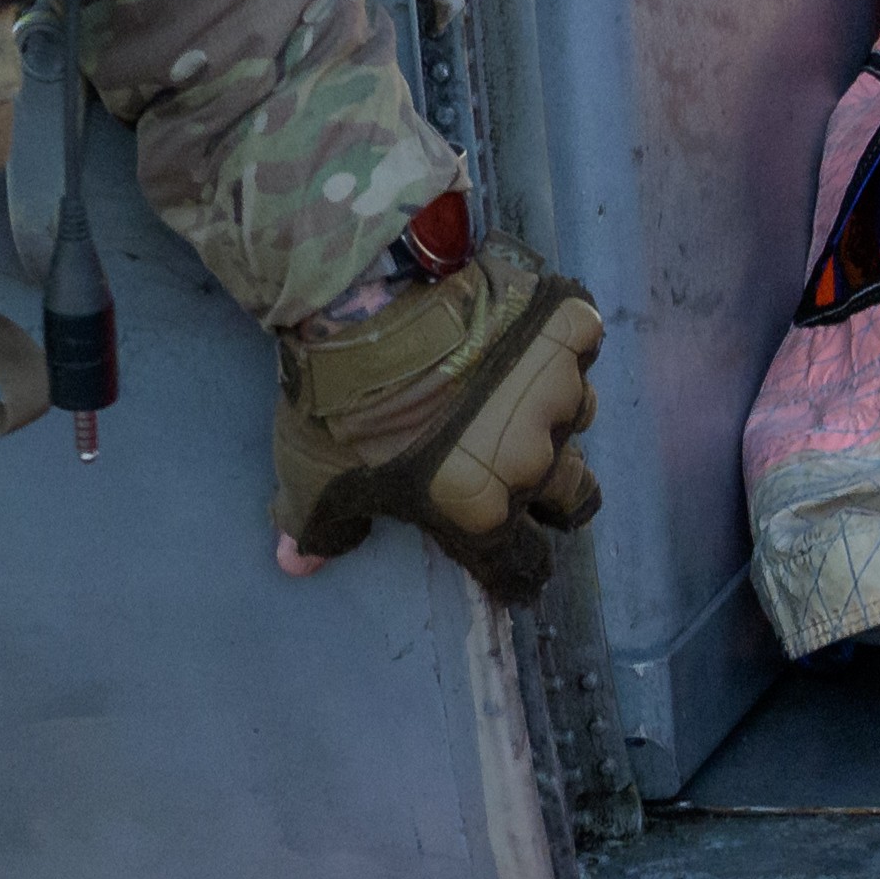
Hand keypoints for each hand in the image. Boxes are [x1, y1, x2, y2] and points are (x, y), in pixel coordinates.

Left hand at [274, 221, 608, 595]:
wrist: (364, 308)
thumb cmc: (338, 409)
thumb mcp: (313, 480)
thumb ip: (318, 528)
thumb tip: (298, 564)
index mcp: (481, 511)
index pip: (521, 564)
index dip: (520, 570)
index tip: (518, 566)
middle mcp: (534, 460)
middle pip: (572, 497)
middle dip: (555, 496)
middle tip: (525, 472)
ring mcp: (558, 391)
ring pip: (579, 416)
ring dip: (553, 414)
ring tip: (523, 395)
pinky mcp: (568, 331)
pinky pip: (581, 346)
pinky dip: (562, 343)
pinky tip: (534, 332)